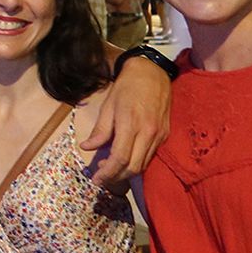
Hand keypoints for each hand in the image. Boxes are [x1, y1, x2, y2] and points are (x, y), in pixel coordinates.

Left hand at [80, 56, 170, 186]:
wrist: (152, 73)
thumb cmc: (126, 87)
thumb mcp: (108, 106)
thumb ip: (99, 130)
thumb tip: (86, 147)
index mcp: (131, 124)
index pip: (120, 158)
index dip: (107, 173)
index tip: (96, 179)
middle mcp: (148, 133)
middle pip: (133, 167)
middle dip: (116, 177)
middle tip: (101, 178)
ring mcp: (159, 135)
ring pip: (143, 164)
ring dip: (126, 172)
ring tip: (109, 167)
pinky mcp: (164, 135)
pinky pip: (150, 156)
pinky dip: (136, 162)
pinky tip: (124, 157)